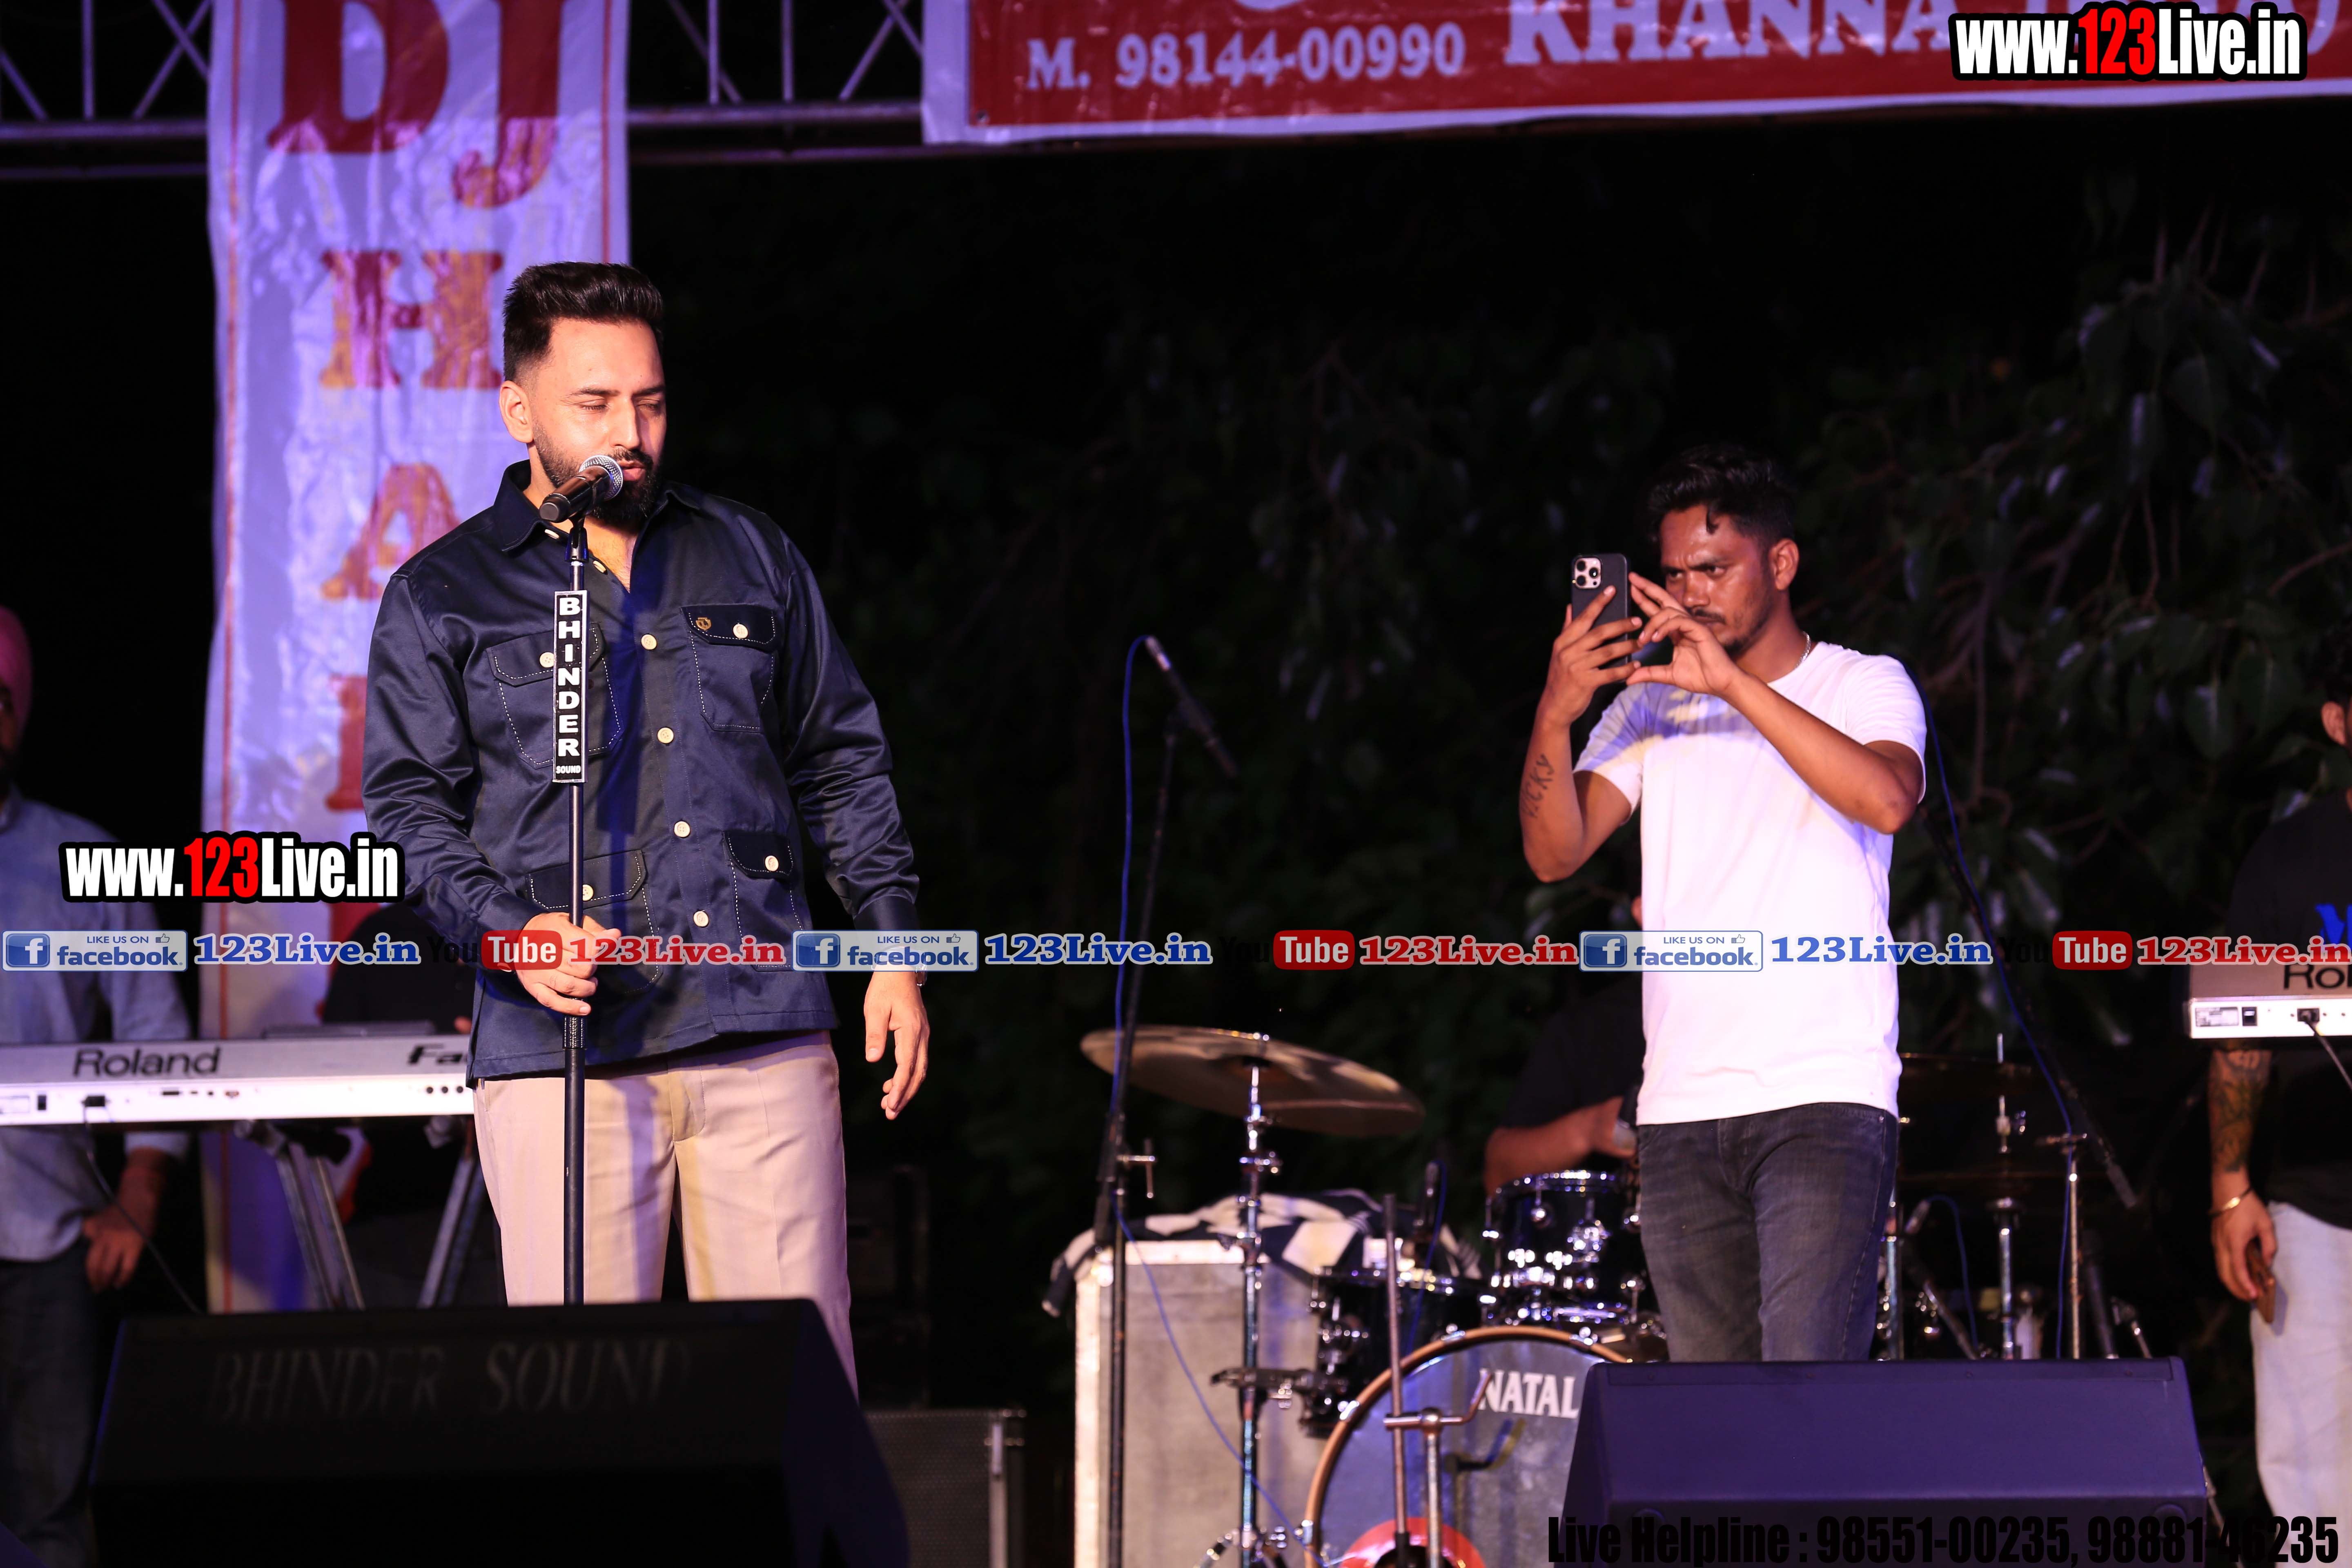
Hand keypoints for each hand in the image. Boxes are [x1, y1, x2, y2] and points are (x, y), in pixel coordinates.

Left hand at [83, 1148, 169, 1291]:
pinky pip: (128, 1267)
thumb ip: (90, 1232)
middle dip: (97, 1282)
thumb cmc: (119, 1210)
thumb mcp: (97, 1219)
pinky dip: (123, 1278)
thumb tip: (84, 1245)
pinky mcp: (136, 1245)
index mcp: (95, 1234)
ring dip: (108, 1282)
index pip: (89, 1261)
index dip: (89, 1275)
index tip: (91, 1282)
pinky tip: (120, 1283)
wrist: (139, 1198)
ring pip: (111, 1269)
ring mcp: (121, 1243)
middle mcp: (106, 1239)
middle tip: (98, 1289)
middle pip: (98, 1268)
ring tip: (108, 1287)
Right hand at [517, 910, 613, 1017]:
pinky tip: (584, 1008)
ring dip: (587, 987)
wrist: (519, 936)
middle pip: (581, 967)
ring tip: (590, 983)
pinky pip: (552, 1001)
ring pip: (569, 985)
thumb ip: (596, 931)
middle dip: (592, 969)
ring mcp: (537, 971)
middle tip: (591, 966)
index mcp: (556, 931)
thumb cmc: (552, 930)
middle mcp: (544, 952)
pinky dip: (570, 1007)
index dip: (600, 952)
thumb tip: (615, 935)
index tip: (599, 952)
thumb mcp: (573, 921)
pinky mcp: (532, 986)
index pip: (588, 947)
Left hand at [864, 970, 929, 1119]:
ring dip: (907, 1088)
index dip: (900, 1088)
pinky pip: (917, 1061)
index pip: (907, 1066)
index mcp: (912, 1031)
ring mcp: (923, 1036)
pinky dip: (907, 1076)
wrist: (900, 969)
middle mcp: (922, 1036)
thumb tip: (873, 1060)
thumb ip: (874, 1034)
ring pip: (920, 1069)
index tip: (891, 1105)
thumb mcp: (874, 1009)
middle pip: (918, 1073)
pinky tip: (893, 1084)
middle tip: (890, 1114)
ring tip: (890, 1104)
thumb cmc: (884, 987)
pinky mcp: (919, 1034)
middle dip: (906, 1095)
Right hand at [1534, 587, 1642, 730]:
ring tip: (1641, 642)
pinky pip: (1611, 673)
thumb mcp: (1559, 652)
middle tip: (1638, 620)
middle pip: (1599, 632)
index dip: (1598, 602)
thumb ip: (1567, 629)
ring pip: (1608, 652)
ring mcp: (1577, 667)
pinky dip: (1625, 669)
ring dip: (1627, 646)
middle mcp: (1569, 651)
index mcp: (1563, 641)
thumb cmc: (1561, 677)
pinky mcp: (1586, 682)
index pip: (1583, 617)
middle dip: (1621, 624)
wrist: (1554, 707)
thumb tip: (1571, 606)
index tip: (1612, 589)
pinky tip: (1636, 665)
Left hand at [1624, 572, 1743, 697]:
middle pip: (1664, 599)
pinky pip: (1678, 621)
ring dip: (1652, 623)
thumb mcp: (1668, 674)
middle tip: (1632, 579)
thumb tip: (1628, 678)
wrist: (1720, 683)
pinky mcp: (1700, 630)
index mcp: (1676, 631)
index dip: (1645, 599)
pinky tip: (1655, 638)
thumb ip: (1649, 673)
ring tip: (1643, 639)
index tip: (1631, 589)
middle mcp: (1683, 624)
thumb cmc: (1699, 677)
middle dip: (1648, 588)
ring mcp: (1692, 625)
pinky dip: (1664, 627)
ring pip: (1668, 611)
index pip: (1658, 610)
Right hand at [2212, 1190, 2276, 1301]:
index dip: (2246, 1285)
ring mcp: (2216, 1243)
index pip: (2238, 1270)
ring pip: (2220, 1269)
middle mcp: (2222, 1246)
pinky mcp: (2215, 1240)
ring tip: (2244, 1291)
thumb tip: (2267, 1263)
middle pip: (2225, 1274)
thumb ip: (2269, 1246)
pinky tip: (2236, 1275)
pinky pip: (2219, 1262)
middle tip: (2250, 1298)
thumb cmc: (2248, 1206)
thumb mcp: (2265, 1225)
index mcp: (2235, 1243)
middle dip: (2237, 1289)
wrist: (2228, 1190)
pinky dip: (2227, 1273)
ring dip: (2231, 1283)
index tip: (2254, 1295)